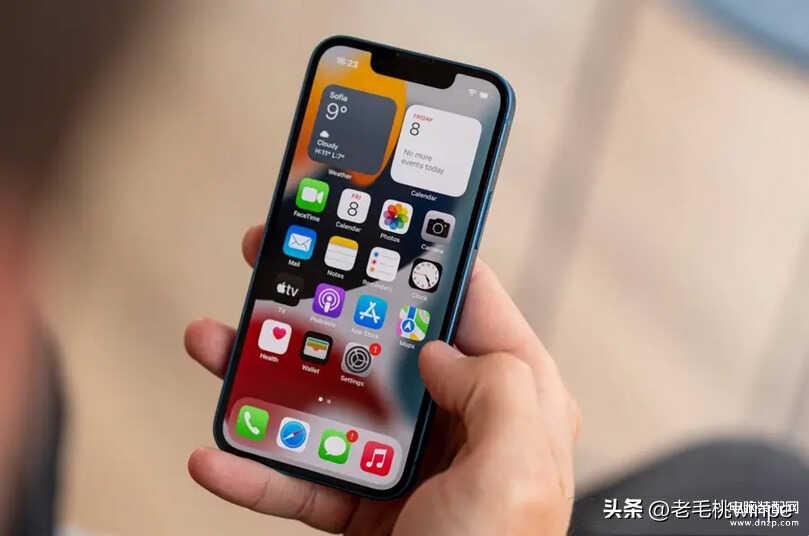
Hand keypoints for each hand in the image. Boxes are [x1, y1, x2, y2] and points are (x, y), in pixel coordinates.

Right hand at [185, 224, 579, 534]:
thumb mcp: (520, 469)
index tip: (375, 216)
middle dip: (326, 304)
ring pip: (331, 401)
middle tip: (274, 265)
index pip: (470, 305)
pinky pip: (303, 476)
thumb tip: (433, 349)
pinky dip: (257, 466)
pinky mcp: (364, 507)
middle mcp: (458, 424)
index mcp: (513, 402)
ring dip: (270, 374)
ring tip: (219, 343)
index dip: (425, 256)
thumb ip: (496, 383)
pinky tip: (218, 453)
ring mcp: (407, 465)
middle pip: (383, 344)